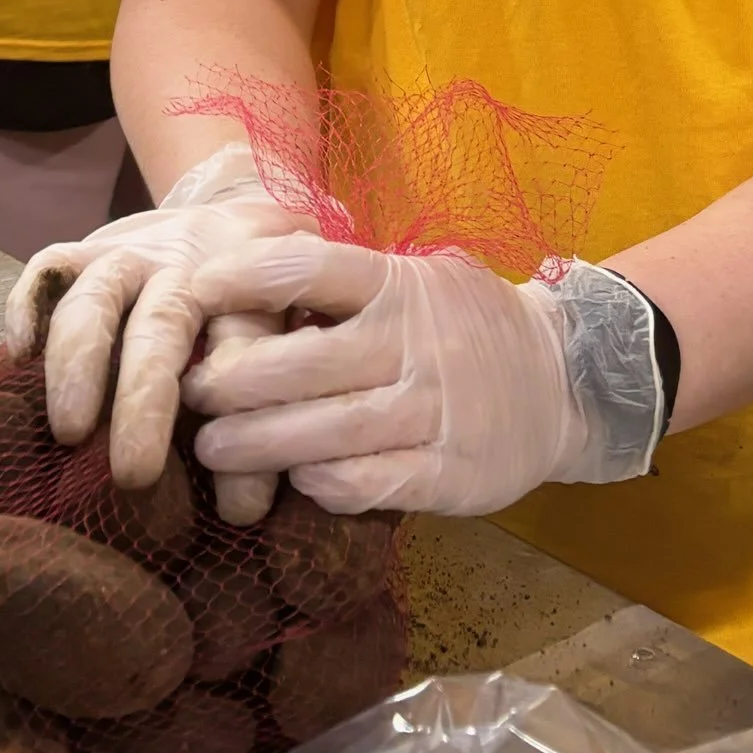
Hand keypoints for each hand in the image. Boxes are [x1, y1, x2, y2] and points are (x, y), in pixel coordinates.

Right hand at [5, 144, 315, 521]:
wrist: (229, 214)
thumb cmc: (252, 300)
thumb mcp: (279, 340)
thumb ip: (266, 411)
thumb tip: (245, 511)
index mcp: (245, 296)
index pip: (246, 353)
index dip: (242, 423)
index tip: (239, 506)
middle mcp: (184, 272)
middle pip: (162, 328)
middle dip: (144, 402)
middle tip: (134, 474)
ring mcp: (131, 255)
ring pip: (98, 296)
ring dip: (80, 360)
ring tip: (69, 429)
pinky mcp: (85, 248)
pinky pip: (49, 264)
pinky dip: (28, 303)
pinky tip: (19, 352)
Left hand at [182, 244, 600, 518]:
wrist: (564, 378)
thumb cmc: (465, 323)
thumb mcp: (417, 278)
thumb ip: (349, 283)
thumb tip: (248, 280)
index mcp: (401, 285)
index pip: (311, 268)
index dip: (243, 277)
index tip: (192, 291)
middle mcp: (417, 344)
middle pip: (305, 363)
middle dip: (232, 379)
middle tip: (187, 390)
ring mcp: (437, 410)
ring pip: (331, 432)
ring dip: (260, 444)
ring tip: (211, 448)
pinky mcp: (452, 472)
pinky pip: (374, 483)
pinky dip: (325, 485)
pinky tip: (294, 482)